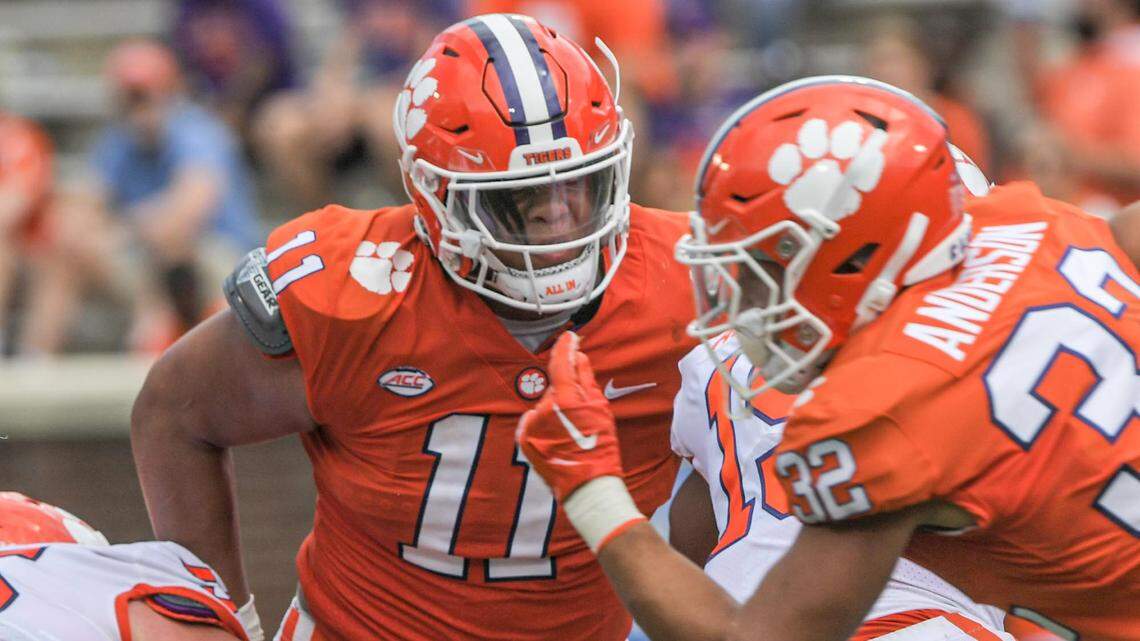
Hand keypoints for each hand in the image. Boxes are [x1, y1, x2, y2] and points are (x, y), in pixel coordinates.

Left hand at [517, 332, 644, 552]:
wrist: (588, 486)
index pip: (561, 362)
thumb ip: (586, 379)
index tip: (570, 336)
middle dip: (567, 394)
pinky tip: (558, 440)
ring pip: (545, 406)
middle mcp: (544, 409)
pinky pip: (534, 421)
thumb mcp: (600, 409)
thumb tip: (578, 356)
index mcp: (566, 399)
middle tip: (583, 416)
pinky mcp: (524, 439)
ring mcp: (532, 425)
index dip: (566, 346)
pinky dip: (544, 425)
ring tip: (572, 434)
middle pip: (555, 388)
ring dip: (557, 412)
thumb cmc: (600, 448)